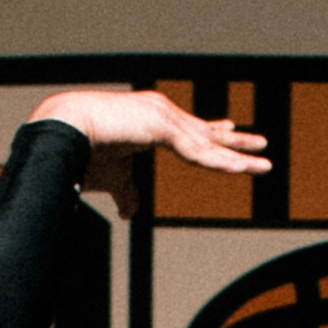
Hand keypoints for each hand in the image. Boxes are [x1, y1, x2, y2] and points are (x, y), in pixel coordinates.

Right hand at [25, 86, 273, 201]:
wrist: (61, 131)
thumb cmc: (82, 152)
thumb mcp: (113, 177)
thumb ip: (127, 192)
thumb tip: (130, 213)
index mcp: (152, 121)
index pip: (190, 128)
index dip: (212, 133)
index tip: (230, 129)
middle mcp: (162, 113)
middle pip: (206, 131)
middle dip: (235, 140)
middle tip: (262, 143)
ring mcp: (163, 116)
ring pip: (207, 144)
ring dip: (238, 156)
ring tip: (266, 164)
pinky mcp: (161, 125)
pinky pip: (199, 150)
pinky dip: (222, 162)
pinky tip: (242, 169)